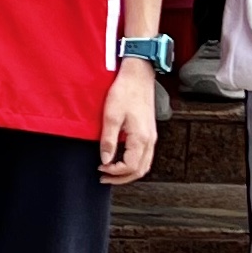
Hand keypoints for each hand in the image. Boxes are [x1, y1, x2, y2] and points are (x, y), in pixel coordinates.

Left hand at [97, 65, 159, 184]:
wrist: (138, 75)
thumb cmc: (125, 91)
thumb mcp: (111, 116)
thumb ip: (108, 140)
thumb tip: (105, 161)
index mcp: (141, 138)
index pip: (130, 167)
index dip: (114, 172)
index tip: (100, 168)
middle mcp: (149, 140)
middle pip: (139, 170)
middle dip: (121, 178)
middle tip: (103, 177)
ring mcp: (151, 137)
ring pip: (144, 165)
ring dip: (128, 173)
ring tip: (111, 172)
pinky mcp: (149, 132)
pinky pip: (145, 156)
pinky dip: (134, 164)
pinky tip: (121, 159)